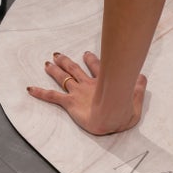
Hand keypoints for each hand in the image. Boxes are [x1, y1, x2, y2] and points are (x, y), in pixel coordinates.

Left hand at [27, 51, 146, 134]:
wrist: (111, 118)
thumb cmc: (123, 113)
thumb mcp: (135, 100)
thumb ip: (137, 88)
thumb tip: (142, 77)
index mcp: (103, 83)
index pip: (97, 67)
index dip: (92, 60)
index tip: (87, 54)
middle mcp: (88, 85)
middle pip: (75, 69)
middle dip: (67, 61)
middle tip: (58, 54)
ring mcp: (78, 92)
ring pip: (63, 77)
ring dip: (54, 70)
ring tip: (47, 63)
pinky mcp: (69, 103)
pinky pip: (52, 96)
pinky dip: (40, 92)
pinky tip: (29, 89)